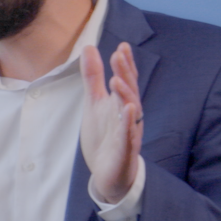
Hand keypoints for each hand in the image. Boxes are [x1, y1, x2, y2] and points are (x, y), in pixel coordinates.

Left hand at [81, 42, 143, 204]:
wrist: (107, 173)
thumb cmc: (104, 135)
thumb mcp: (95, 102)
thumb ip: (94, 77)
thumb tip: (89, 48)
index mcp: (122, 104)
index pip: (126, 81)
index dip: (125, 65)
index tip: (122, 46)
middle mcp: (129, 116)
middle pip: (129, 92)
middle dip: (125, 74)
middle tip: (119, 55)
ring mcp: (129, 133)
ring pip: (131, 112)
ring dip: (125, 95)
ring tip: (117, 80)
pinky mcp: (125, 150)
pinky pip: (128, 136)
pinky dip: (127, 123)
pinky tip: (127, 110)